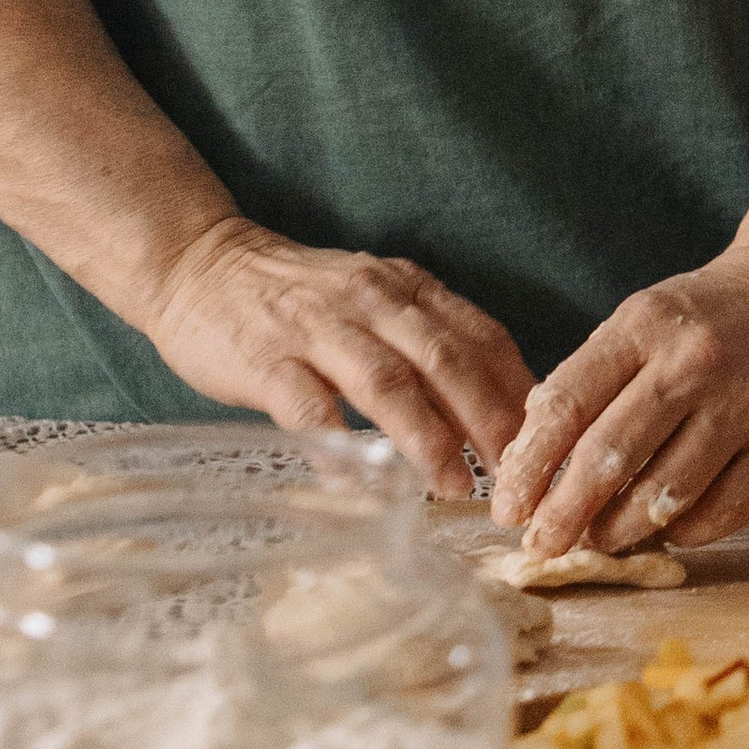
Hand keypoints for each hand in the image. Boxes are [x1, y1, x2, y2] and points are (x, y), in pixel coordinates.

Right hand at [144, 215, 533, 491]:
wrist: (198, 264)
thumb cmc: (296, 298)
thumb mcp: (374, 299)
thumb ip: (426, 341)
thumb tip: (495, 406)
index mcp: (404, 288)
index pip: (480, 336)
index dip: (518, 391)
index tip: (550, 442)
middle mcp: (369, 301)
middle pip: (446, 360)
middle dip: (489, 421)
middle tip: (517, 476)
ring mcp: (316, 330)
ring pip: (386, 382)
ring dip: (427, 437)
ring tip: (453, 485)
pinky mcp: (264, 361)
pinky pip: (307, 407)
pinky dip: (337, 446)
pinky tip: (359, 483)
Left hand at [490, 244, 748, 556]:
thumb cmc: (700, 318)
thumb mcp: (637, 321)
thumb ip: (586, 380)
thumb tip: (529, 461)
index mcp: (643, 325)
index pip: (568, 403)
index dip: (529, 465)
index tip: (507, 507)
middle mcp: (694, 363)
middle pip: (612, 455)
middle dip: (566, 512)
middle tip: (541, 545)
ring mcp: (743, 405)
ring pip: (666, 493)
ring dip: (621, 530)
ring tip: (597, 540)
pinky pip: (721, 512)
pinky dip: (682, 533)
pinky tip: (662, 531)